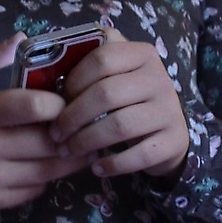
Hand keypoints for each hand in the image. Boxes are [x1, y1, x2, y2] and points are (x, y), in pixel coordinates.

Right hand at [0, 34, 85, 222]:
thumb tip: (20, 38)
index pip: (34, 107)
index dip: (59, 104)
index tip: (65, 101)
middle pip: (49, 141)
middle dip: (70, 132)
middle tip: (82, 124)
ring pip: (49, 169)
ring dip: (68, 158)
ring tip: (77, 145)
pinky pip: (36, 189)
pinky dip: (47, 177)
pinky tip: (47, 165)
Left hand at [51, 28, 190, 179]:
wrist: (169, 131)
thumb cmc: (128, 100)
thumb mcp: (115, 74)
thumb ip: (90, 62)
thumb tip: (48, 66)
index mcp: (141, 54)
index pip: (102, 58)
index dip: (73, 81)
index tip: (56, 100)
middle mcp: (159, 79)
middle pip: (106, 93)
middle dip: (73, 116)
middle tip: (55, 133)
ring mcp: (169, 111)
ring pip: (120, 125)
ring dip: (87, 141)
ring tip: (68, 150)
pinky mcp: (173, 141)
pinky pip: (139, 155)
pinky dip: (113, 164)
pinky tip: (96, 168)